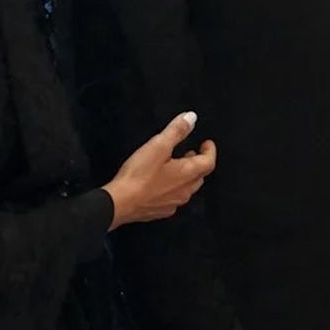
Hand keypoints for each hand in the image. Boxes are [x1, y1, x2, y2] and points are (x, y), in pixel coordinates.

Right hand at [103, 112, 215, 229]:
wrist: (120, 203)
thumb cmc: (138, 176)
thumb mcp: (159, 146)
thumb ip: (176, 131)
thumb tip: (191, 118)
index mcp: (188, 174)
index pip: (209, 162)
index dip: (210, 151)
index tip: (207, 143)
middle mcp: (184, 191)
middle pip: (199, 175)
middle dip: (197, 162)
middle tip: (191, 153)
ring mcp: (173, 203)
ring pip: (186, 188)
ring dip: (185, 175)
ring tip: (176, 165)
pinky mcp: (160, 210)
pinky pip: (173, 198)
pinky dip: (172, 188)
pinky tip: (162, 183)